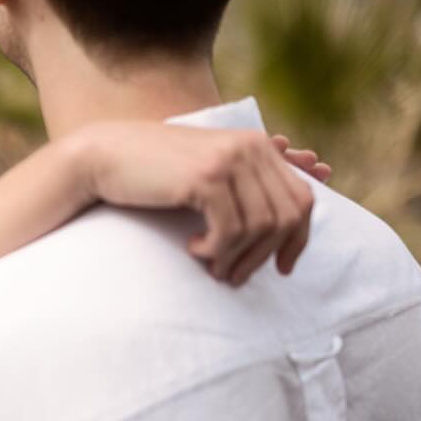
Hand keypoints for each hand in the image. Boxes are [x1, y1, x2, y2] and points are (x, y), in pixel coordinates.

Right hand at [73, 123, 324, 285]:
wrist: (104, 155)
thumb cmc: (156, 168)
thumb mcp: (209, 168)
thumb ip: (252, 176)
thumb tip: (316, 172)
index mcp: (257, 144)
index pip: (303, 199)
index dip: (298, 240)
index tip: (281, 268)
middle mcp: (249, 147)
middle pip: (286, 217)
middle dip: (264, 257)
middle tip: (234, 276)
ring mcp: (228, 160)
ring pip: (259, 228)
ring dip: (236, 258)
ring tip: (212, 267)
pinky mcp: (204, 178)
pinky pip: (230, 230)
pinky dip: (215, 249)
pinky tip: (192, 248)